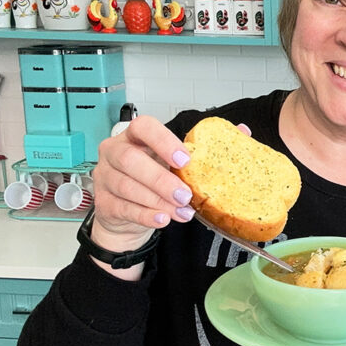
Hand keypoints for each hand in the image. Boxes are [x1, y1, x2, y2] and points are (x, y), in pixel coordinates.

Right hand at [88, 116, 194, 252]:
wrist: (129, 214)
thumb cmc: (153, 180)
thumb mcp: (174, 162)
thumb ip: (205, 149)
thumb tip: (242, 131)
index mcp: (134, 136)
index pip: (143, 127)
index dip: (163, 140)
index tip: (184, 159)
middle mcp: (114, 152)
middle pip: (130, 159)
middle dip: (161, 179)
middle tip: (185, 195)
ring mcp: (105, 177)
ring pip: (127, 186)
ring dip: (157, 201)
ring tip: (181, 212)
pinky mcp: (103, 202)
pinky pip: (123, 208)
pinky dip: (146, 215)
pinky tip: (163, 218)